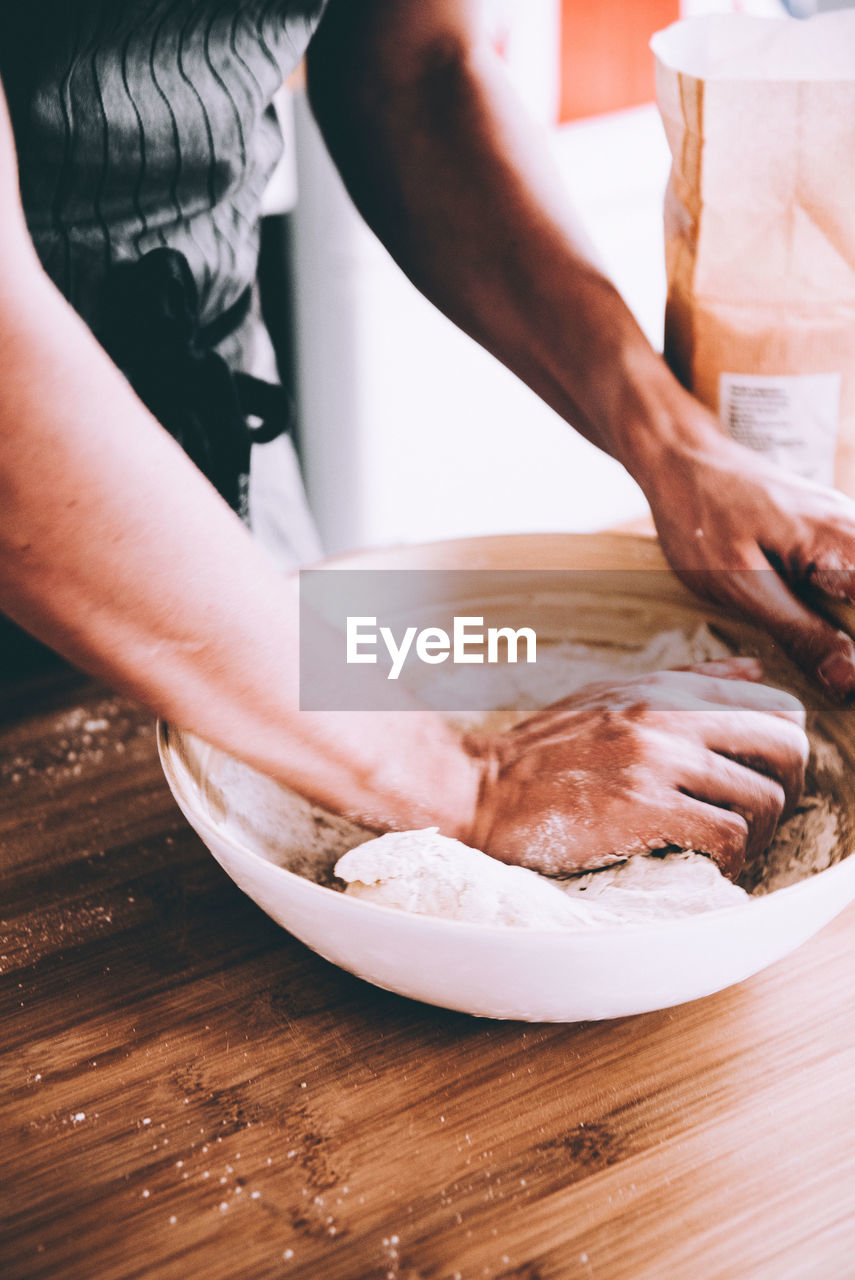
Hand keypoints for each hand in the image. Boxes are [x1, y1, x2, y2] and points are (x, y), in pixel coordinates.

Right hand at [466, 662, 807, 878]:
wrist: (479, 789)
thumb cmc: (543, 752)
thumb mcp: (614, 695)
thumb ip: (688, 680)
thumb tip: (754, 667)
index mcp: (666, 689)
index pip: (774, 705)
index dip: (783, 749)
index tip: (762, 777)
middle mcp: (668, 717)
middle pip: (786, 746)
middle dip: (787, 788)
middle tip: (758, 817)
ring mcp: (656, 762)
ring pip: (764, 799)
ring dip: (757, 834)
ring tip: (728, 847)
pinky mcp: (643, 809)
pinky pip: (729, 837)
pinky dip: (729, 859)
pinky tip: (704, 863)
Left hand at [644, 419, 854, 700]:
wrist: (680, 458)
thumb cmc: (700, 517)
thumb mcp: (741, 585)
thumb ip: (799, 632)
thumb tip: (849, 679)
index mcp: (842, 541)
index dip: (854, 644)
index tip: (842, 676)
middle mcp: (853, 527)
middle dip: (849, 637)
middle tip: (829, 674)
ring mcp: (844, 525)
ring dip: (841, 625)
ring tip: (813, 651)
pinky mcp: (828, 531)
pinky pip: (847, 574)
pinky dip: (835, 606)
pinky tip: (809, 627)